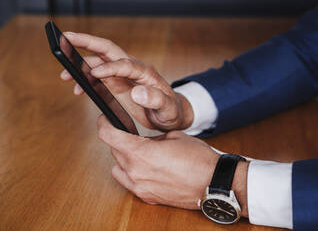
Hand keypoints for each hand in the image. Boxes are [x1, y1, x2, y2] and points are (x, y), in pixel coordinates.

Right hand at [60, 32, 192, 130]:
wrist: (171, 114)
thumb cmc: (171, 111)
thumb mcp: (168, 109)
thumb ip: (156, 100)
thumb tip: (137, 92)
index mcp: (145, 73)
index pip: (124, 64)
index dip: (108, 68)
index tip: (93, 74)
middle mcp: (132, 69)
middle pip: (108, 50)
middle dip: (86, 42)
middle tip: (66, 38)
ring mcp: (123, 76)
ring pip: (99, 62)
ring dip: (81, 65)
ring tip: (65, 74)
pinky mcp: (118, 84)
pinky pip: (98, 77)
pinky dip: (86, 80)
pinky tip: (78, 88)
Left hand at [97, 114, 248, 214]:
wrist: (214, 183)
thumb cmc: (198, 159)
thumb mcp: (174, 136)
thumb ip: (152, 138)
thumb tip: (144, 140)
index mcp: (142, 153)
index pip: (109, 136)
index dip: (104, 124)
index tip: (105, 119)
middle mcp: (136, 172)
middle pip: (114, 151)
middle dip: (119, 139)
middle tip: (130, 133)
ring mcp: (141, 187)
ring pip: (118, 167)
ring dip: (123, 157)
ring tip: (139, 152)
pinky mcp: (147, 197)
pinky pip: (128, 182)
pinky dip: (131, 172)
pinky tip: (145, 168)